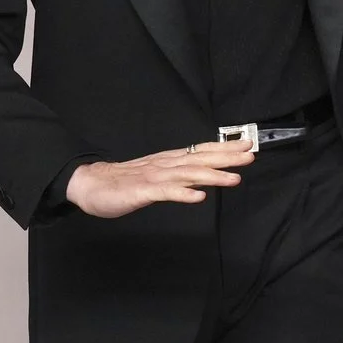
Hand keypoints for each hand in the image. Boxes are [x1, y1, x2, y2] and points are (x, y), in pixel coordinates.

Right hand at [65, 139, 255, 218]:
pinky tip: (198, 197)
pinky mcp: (142, 192)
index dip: (225, 148)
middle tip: (249, 156)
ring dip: (212, 176)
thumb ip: (181, 174)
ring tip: (233, 179)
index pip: (202, 151)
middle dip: (226, 157)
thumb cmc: (126, 182)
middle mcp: (165, 165)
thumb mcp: (159, 176)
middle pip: (200, 159)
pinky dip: (182, 194)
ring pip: (187, 175)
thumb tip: (206, 176)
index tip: (247, 145)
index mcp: (170, 161)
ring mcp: (154, 178)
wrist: (92, 184)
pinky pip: (165, 193)